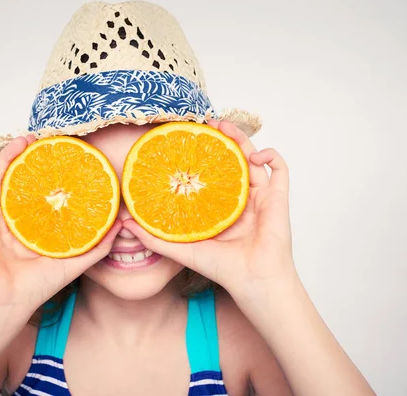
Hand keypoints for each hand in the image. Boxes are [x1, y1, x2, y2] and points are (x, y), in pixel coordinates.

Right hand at [0, 136, 120, 315]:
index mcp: (33, 227)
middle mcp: (13, 220)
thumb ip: (96, 246)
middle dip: (30, 159)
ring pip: (1, 180)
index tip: (62, 155)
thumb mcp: (73, 262)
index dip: (50, 174)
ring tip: (22, 139)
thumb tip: (121, 225)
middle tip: (41, 140)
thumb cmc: (36, 287)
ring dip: (10, 157)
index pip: (42, 193)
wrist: (7, 303)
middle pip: (21, 181)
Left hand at [123, 120, 293, 296]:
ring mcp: (260, 196)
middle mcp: (240, 198)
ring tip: (224, 127)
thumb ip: (155, 237)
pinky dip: (271, 155)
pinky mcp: (277, 198)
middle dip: (221, 138)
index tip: (186, 140)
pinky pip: (280, 169)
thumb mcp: (181, 249)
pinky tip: (255, 154)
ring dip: (241, 138)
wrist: (252, 282)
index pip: (211, 172)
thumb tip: (125, 222)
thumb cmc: (222, 269)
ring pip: (254, 157)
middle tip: (206, 125)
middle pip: (232, 159)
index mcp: (221, 207)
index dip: (201, 155)